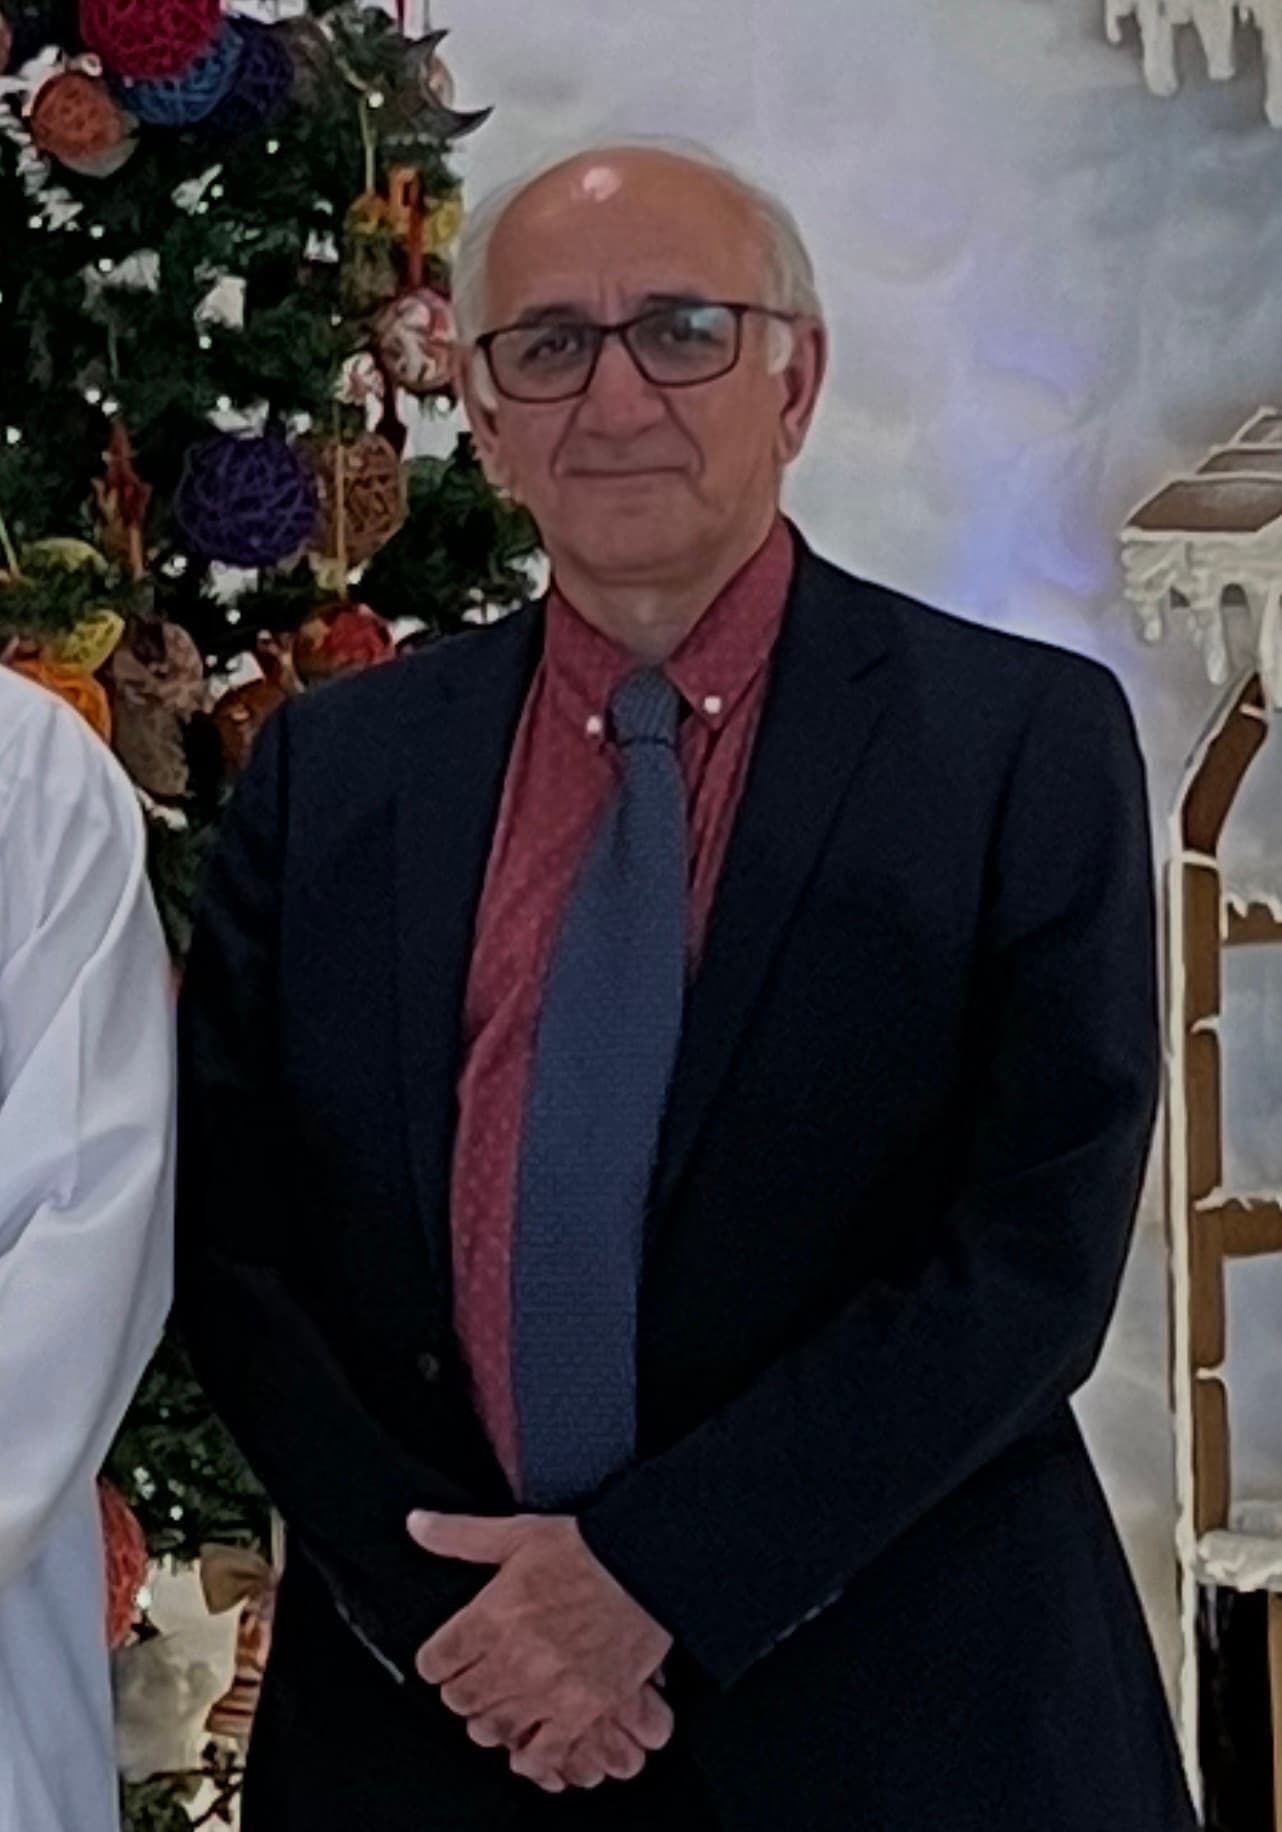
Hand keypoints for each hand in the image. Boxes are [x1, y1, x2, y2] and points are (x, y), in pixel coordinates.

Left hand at [408, 1511, 673, 1787]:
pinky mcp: (584, 1709)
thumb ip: (460, 1535)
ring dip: (490, 1719)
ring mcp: (549, 1689)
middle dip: (462, 1689)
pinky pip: (543, 1751)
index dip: (438, 1660)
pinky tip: (530, 1736)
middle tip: (474, 1678)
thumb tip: (416, 1524)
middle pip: (460, 1699)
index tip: (447, 1657)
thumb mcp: (518, 1533)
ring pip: (493, 1728)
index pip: (436, 1663)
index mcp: (492, 1615)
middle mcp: (515, 1658)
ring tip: (500, 1703)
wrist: (648, 1566)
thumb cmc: (587, 1548)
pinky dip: (530, 1751)